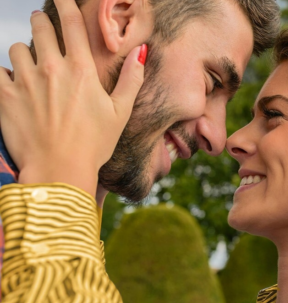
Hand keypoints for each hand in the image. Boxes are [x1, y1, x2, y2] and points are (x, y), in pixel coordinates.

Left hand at [0, 0, 145, 196]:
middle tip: (43, 26)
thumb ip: (131, 80)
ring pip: (16, 48)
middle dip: (41, 22)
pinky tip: (14, 83)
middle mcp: (52, 69)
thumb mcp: (120, 113)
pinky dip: (5, 73)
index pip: (72, 24)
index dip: (67, 5)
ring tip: (30, 63)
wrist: (59, 170)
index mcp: (81, 71)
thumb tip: (141, 53)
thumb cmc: (94, 144)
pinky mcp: (5, 97)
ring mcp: (25, 82)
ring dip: (24, 51)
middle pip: (40, 27)